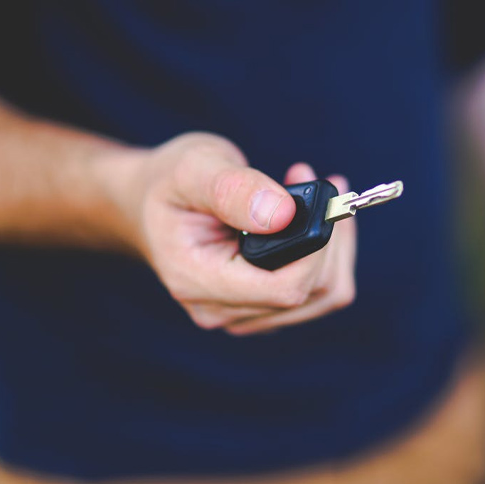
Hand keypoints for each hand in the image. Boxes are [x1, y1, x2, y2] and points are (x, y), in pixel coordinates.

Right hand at [115, 132, 356, 333]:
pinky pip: (317, 291)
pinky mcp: (262, 307)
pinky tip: (308, 216)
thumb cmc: (169, 183)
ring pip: (323, 296)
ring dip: (334, 244)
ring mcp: (243, 313)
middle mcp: (221, 309)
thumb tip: (283, 214)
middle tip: (321, 182)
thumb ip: (234, 189)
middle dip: (330, 238)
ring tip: (314, 193)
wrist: (150, 204)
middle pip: (311, 294)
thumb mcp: (193, 168)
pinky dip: (326, 252)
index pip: (283, 289)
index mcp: (198, 281)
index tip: (319, 199)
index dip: (316, 249)